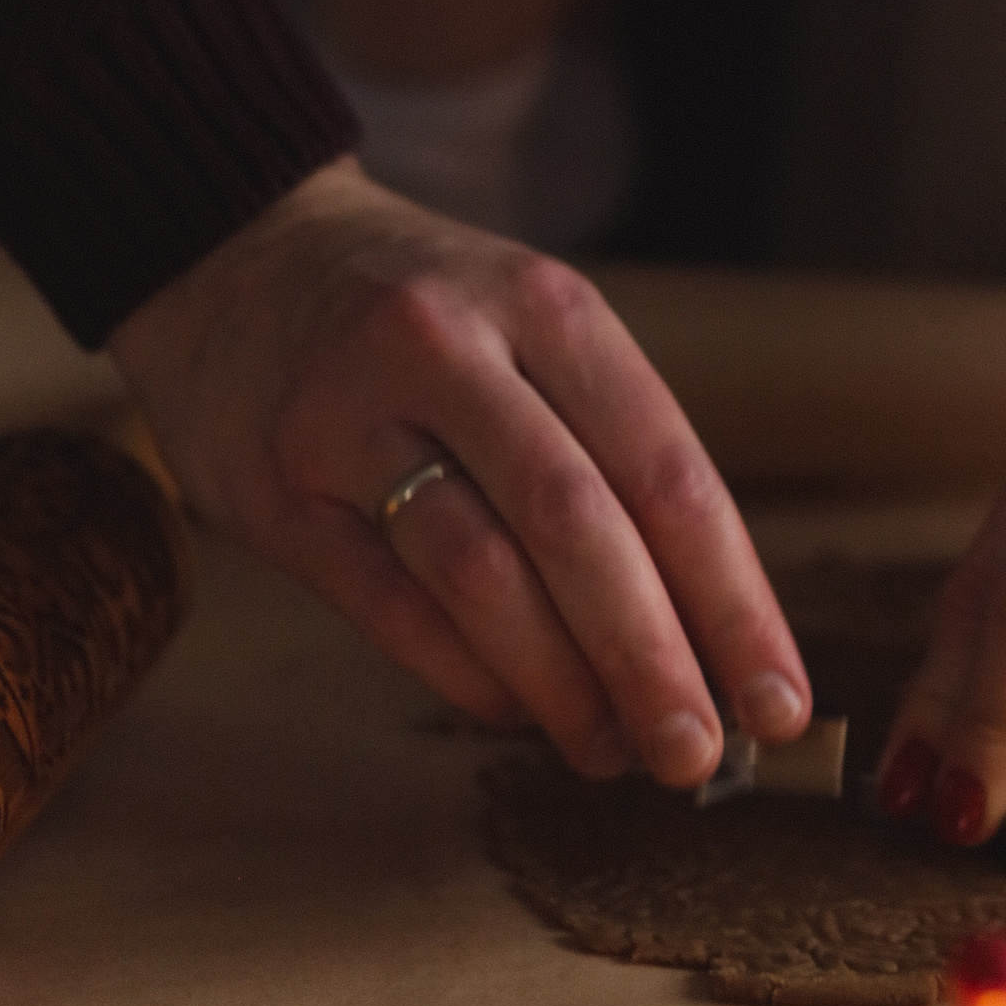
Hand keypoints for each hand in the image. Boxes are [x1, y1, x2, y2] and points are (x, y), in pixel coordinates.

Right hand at [108, 158, 809, 785]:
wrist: (227, 248)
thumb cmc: (424, 321)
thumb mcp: (533, 331)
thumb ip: (613, 462)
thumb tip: (707, 641)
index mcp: (546, 307)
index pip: (667, 473)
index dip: (733, 602)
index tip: (779, 701)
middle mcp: (450, 349)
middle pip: (578, 528)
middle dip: (654, 661)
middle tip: (698, 757)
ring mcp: (351, 418)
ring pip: (481, 574)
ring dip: (563, 685)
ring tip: (615, 753)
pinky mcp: (278, 490)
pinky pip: (391, 608)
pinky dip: (471, 676)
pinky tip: (521, 713)